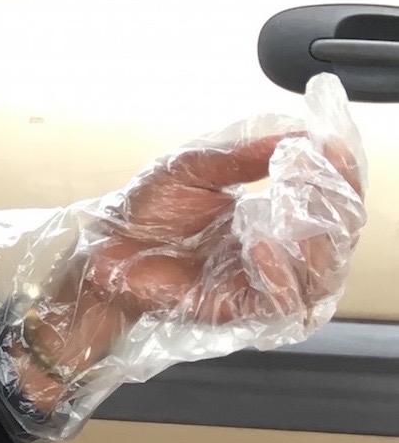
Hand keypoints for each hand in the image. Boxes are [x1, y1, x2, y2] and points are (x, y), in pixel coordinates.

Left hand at [23, 130, 365, 392]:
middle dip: (334, 205)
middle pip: (336, 240)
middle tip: (313, 174)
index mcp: (271, 216)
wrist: (103, 245)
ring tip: (294, 206)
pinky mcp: (237, 308)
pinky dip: (279, 276)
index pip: (328, 202)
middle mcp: (274, 252)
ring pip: (320, 276)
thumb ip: (246, 154)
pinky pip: (279, 304)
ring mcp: (258, 282)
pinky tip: (262, 245)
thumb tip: (300, 135)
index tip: (332, 148)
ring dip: (318, 242)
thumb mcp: (196, 167)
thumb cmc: (145, 209)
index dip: (340, 177)